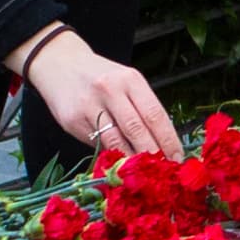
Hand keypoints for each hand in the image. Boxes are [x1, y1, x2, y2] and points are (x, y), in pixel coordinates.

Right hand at [15, 27, 183, 162]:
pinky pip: (97, 144)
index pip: (155, 114)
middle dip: (153, 154)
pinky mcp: (73, 120)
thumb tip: (162, 143)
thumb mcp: (125, 81)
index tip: (178, 158)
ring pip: (116, 141)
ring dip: (132, 161)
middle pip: (137, 129)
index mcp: (130, 80)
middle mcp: (110, 90)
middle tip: (165, 172)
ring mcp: (89, 105)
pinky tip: (121, 167)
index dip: (169, 140)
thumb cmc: (101, 76)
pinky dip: (112, 157)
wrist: (61, 64)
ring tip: (145, 175)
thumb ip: (141, 107)